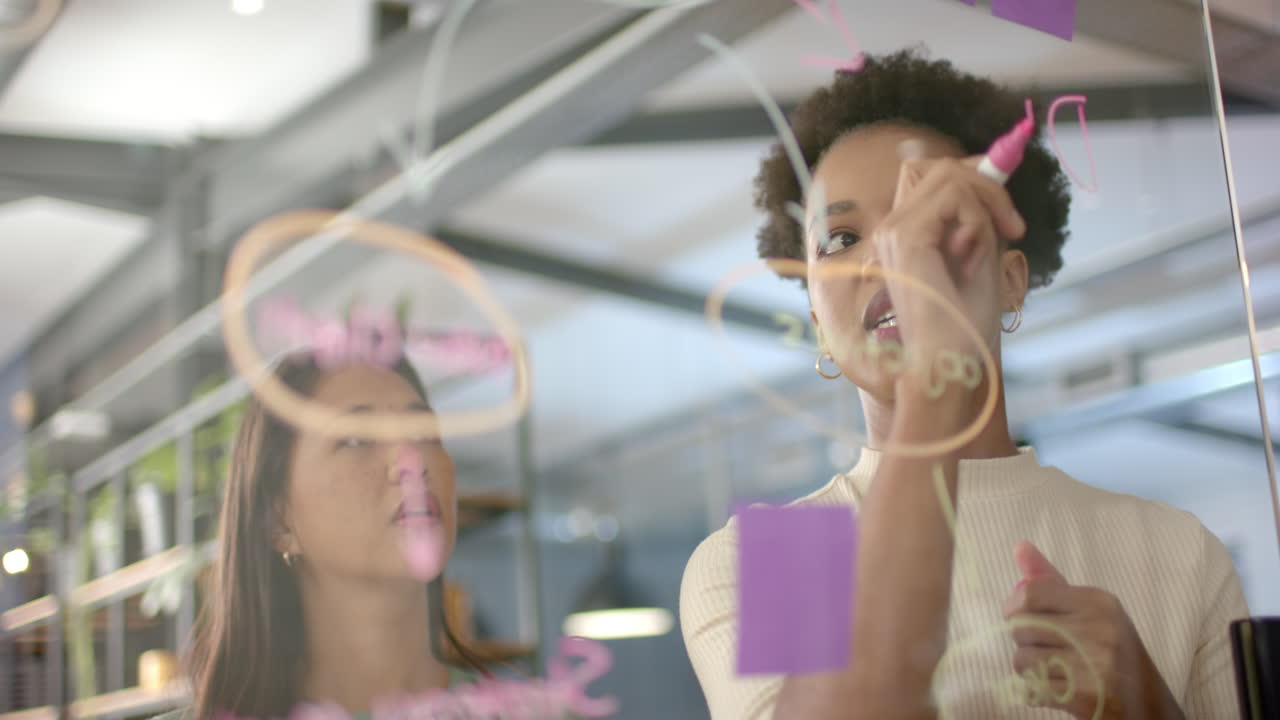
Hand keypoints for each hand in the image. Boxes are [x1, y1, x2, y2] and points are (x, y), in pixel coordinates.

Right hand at [871, 146, 1025, 368]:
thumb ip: (980, 216)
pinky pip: (954, 197)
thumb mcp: (979, 255)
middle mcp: (893, 227)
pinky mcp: (906, 237)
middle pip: (941, 167)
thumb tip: (991, 171)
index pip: (933, 174)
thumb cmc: (963, 324)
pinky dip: (978, 220)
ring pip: (949, 175)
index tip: (1006, 212)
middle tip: (1013, 228)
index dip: (974, 177)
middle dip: (988, 187)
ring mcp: (895, 230)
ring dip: (985, 205)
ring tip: (987, 250)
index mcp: (906, 233)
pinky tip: (974, 257)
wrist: (947, 363)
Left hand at [1002, 541, 1184, 719]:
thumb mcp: (1091, 610)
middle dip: (1023, 641)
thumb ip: (1052, 582)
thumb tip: (1019, 546)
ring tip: (1052, 669)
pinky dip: (1037, 692)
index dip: (1013, 607)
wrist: (1148, 704)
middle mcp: (1099, 630)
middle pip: (1021, 627)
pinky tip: (1058, 688)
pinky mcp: (1085, 697)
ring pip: (1022, 660)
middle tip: (1043, 648)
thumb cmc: (1113, 651)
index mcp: (1099, 602)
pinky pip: (1032, 689)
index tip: (1018, 617)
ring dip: (1028, 669)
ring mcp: (1094, 665)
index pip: (1030, 594)